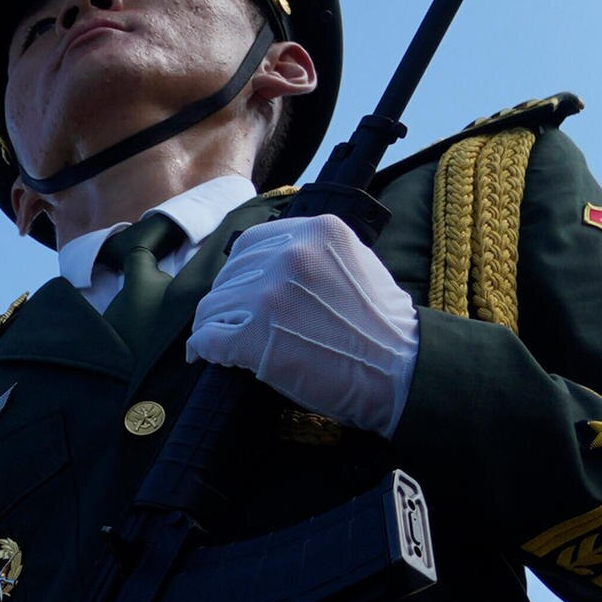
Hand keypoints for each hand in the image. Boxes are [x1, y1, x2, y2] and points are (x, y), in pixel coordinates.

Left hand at [186, 211, 420, 431]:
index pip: (252, 242)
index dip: (241, 270)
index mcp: (318, 231)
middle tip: (231, 321)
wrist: (400, 369)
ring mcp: (271, 295)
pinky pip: (207, 338)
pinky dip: (201, 349)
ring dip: (214, 325)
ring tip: (220, 341)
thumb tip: (271, 260)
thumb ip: (314, 253)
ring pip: (213, 306)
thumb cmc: (381, 325)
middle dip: (227, 300)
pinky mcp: (256, 336)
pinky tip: (204, 356)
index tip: (241, 289)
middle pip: (230, 275)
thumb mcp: (355, 263)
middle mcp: (292, 255)